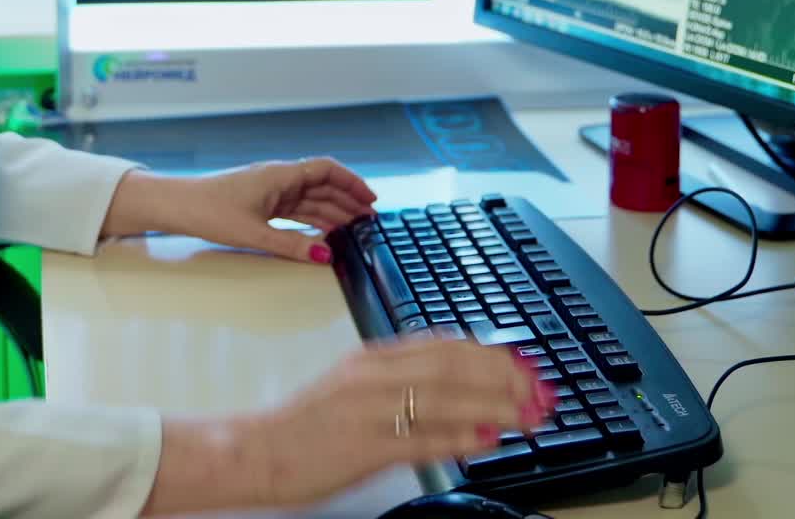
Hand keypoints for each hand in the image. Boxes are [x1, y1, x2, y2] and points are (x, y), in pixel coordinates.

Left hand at [102, 157, 376, 262]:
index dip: (351, 182)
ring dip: (333, 211)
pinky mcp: (262, 203)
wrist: (179, 206)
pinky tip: (325, 233)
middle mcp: (279, 179)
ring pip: (310, 199)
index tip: (370, 199)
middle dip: (347, 201)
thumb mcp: (254, 233)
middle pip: (322, 186)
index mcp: (280, 176)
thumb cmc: (211, 212)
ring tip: (355, 229)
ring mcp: (271, 191)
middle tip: (370, 222)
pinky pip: (296, 209)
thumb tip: (326, 255)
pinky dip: (313, 219)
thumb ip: (292, 245)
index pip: (326, 170)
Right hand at [142, 336, 551, 513]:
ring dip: (491, 404)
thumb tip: (450, 387)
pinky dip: (457, 437)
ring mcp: (368, 409)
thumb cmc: (305, 424)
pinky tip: (486, 440)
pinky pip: (419, 438)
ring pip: (441, 397)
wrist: (256, 449)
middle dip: (499, 374)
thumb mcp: (352, 387)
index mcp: (371, 358)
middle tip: (537, 387)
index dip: (485, 352)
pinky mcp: (363, 446)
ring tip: (528, 413)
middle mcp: (372, 375)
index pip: (439, 345)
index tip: (520, 361)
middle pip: (448, 366)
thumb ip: (397, 381)